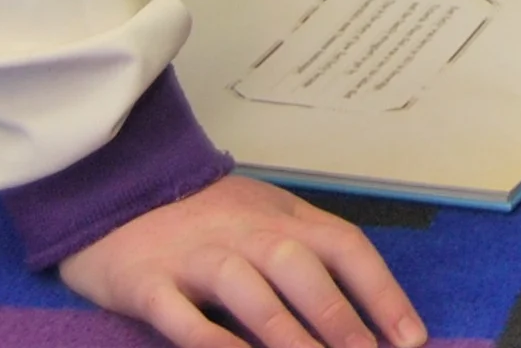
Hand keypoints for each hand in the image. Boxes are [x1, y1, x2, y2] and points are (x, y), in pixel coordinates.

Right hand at [59, 173, 427, 347]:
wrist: (111, 188)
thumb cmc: (201, 218)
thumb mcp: (262, 217)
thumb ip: (305, 250)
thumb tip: (365, 308)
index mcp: (279, 215)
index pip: (343, 245)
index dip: (380, 290)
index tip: (409, 336)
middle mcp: (242, 231)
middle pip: (298, 265)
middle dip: (338, 315)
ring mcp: (192, 256)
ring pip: (246, 289)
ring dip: (285, 332)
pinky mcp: (146, 283)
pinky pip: (182, 315)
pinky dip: (211, 340)